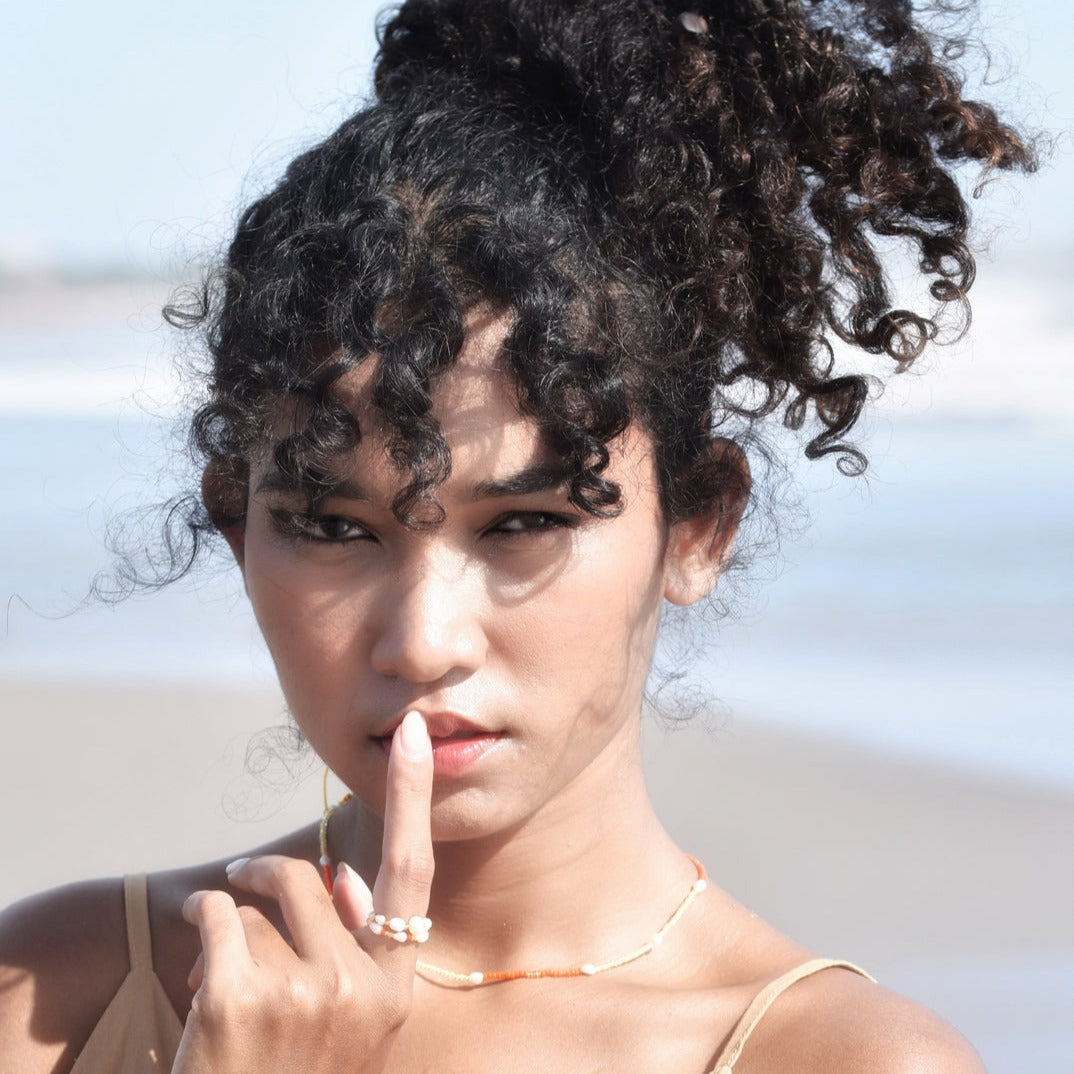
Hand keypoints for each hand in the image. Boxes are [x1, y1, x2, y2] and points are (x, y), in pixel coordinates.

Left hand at [173, 710, 433, 1073]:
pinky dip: (199, 924)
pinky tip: (192, 962)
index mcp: (394, 991)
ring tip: (210, 959)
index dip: (412, 795)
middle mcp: (359, 987)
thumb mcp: (348, 1029)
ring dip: (229, 916)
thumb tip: (346, 884)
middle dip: (266, 872)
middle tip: (241, 878)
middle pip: (311, 879)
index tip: (414, 732)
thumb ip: (356, 955)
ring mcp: (302, 994)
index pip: (412, 872)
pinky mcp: (239, 997)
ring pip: (261, 901)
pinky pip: (218, 917)